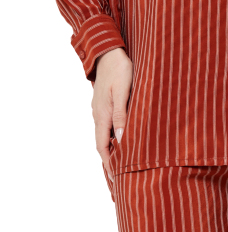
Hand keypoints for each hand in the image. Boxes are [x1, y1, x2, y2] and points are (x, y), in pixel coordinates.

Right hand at [90, 47, 132, 180]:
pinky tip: (123, 140)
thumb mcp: (123, 91)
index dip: (109, 164)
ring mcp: (100, 109)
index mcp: (102, 115)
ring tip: (123, 164)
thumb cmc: (119, 69)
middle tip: (119, 179)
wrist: (108, 51)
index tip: (116, 180)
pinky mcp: (105, 104)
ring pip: (105, 135)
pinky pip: (107, 126)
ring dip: (112, 150)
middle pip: (102, 144)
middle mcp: (99, 115)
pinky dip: (113, 137)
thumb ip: (122, 114)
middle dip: (110, 162)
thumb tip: (122, 139)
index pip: (103, 147)